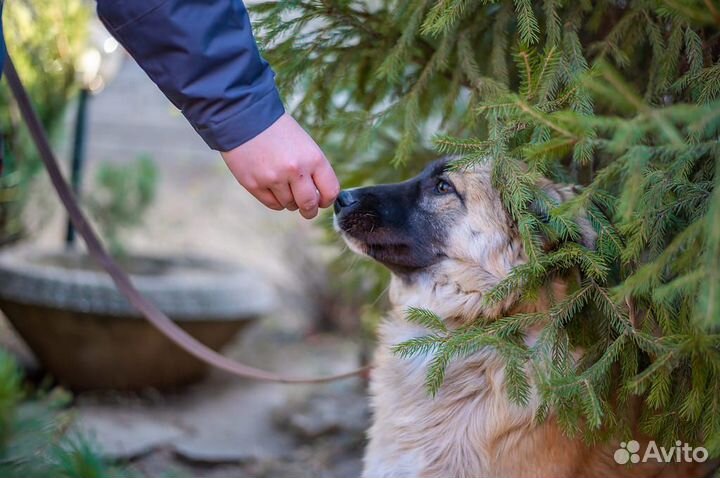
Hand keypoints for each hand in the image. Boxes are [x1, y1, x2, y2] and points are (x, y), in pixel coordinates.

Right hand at [221, 113, 339, 218]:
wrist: (243, 116)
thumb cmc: (277, 129)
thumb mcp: (304, 144)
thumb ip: (313, 168)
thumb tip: (318, 195)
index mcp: (313, 158)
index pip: (330, 191)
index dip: (327, 200)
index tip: (322, 201)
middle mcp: (295, 170)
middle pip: (309, 204)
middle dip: (310, 210)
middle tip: (307, 210)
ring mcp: (274, 179)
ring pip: (289, 205)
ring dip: (289, 201)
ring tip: (283, 185)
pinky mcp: (254, 185)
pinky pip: (272, 204)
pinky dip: (276, 200)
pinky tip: (273, 188)